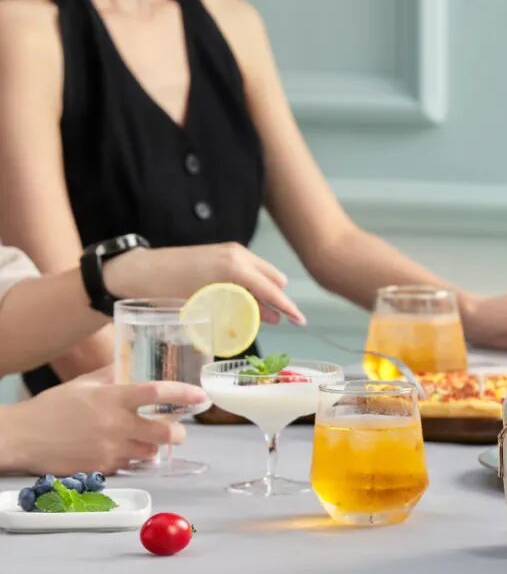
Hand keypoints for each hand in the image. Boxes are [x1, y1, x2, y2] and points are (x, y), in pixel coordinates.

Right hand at [4, 366, 205, 474]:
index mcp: (112, 398)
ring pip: (150, 452)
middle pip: (164, 432)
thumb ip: (111, 375)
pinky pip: (129, 465)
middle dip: (178, 432)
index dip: (184, 394)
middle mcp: (115, 424)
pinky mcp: (102, 468)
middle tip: (179, 429)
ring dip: (154, 446)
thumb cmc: (52, 407)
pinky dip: (132, 458)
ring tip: (146, 439)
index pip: (157, 392)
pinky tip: (122, 450)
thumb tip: (130, 363)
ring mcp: (109, 449)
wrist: (22, 437)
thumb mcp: (83, 385)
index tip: (201, 396)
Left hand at [103, 243, 305, 324]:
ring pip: (264, 273)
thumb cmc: (166, 291)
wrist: (138, 270)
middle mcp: (237, 255)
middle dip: (278, 300)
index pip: (271, 289)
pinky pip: (250, 269)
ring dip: (265, 293)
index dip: (288, 307)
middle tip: (274, 321)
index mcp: (234, 268)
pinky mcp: (224, 252)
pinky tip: (243, 300)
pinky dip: (253, 285)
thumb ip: (240, 311)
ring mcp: (231, 251)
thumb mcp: (205, 305)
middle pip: (274, 279)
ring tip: (260, 314)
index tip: (301, 321)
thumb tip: (267, 319)